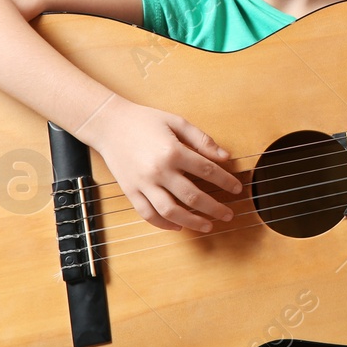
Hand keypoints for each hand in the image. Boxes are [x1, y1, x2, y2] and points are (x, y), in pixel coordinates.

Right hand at [80, 94, 242, 232]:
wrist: (108, 124)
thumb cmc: (145, 120)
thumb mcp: (177, 122)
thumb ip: (202, 140)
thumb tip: (226, 157)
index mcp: (173, 151)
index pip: (207, 170)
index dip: (225, 181)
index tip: (237, 188)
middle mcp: (158, 171)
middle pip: (192, 196)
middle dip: (214, 208)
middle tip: (228, 215)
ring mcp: (143, 184)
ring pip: (170, 211)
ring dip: (192, 222)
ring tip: (208, 226)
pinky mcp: (130, 191)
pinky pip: (148, 214)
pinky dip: (163, 224)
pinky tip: (178, 226)